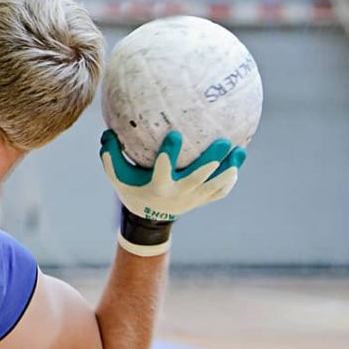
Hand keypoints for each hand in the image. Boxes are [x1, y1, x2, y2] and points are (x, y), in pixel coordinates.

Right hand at [100, 129, 245, 254]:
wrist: (149, 216)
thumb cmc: (133, 188)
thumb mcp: (117, 175)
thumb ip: (110, 155)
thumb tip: (107, 131)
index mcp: (158, 187)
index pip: (163, 169)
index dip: (170, 153)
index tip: (176, 134)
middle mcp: (178, 194)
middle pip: (199, 177)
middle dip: (212, 160)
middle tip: (223, 141)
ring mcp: (192, 199)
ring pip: (215, 185)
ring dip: (229, 169)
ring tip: (240, 151)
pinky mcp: (201, 201)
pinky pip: (220, 191)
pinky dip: (230, 180)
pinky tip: (238, 162)